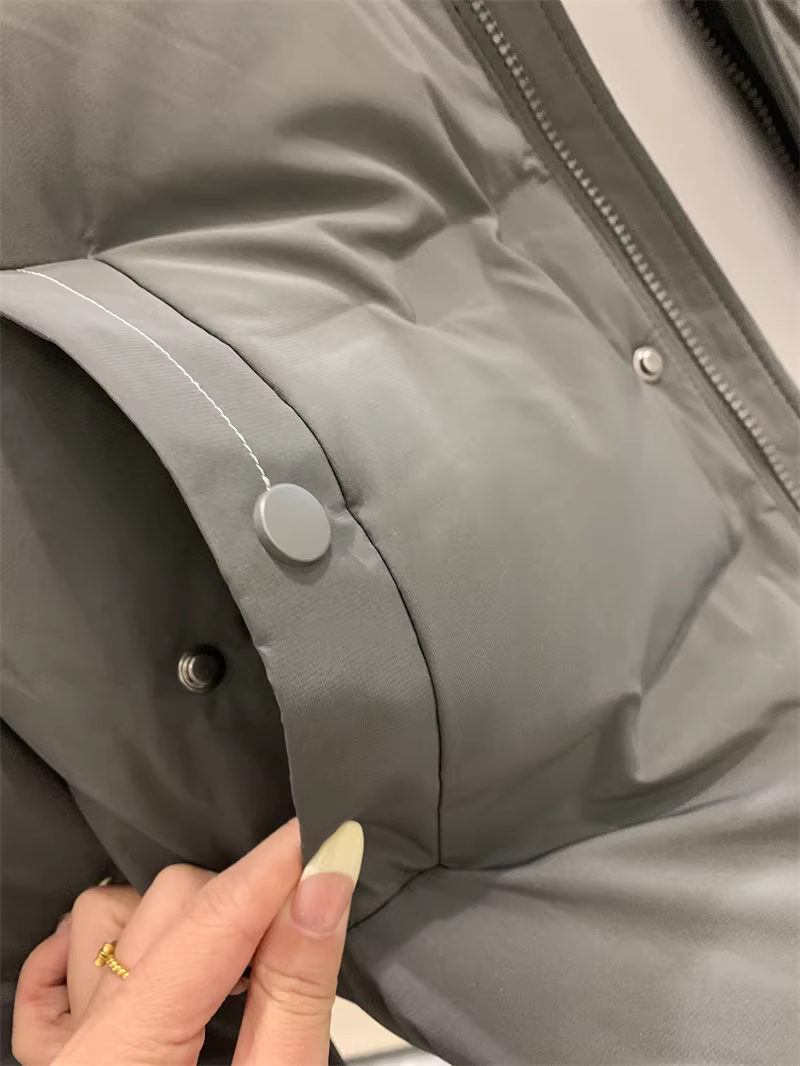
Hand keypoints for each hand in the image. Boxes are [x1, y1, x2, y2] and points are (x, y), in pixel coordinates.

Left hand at [12, 819, 363, 1065]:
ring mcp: (51, 1056)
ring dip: (174, 922)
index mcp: (120, 1065)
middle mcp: (70, 1052)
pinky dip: (101, 950)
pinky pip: (51, 968)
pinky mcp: (48, 1063)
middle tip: (302, 927)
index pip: (207, 923)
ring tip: (232, 971)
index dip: (273, 868)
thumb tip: (323, 887)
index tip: (326, 828)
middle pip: (163, 908)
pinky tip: (151, 974)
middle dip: (243, 902)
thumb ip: (295, 992)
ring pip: (103, 918)